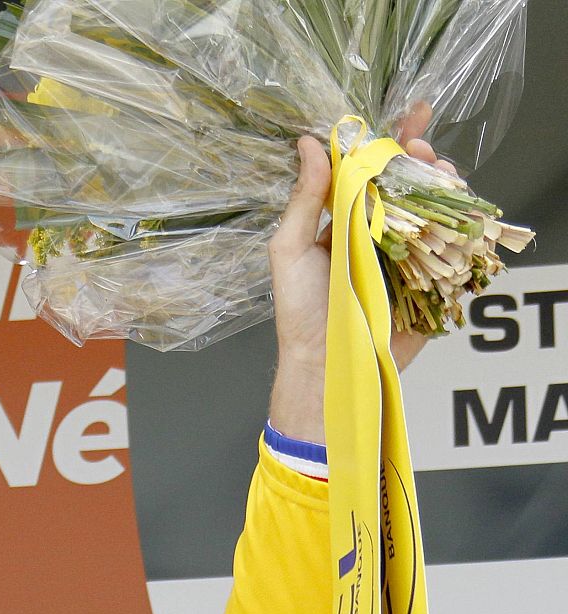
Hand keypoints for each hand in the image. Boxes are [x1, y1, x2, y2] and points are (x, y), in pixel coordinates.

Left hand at [266, 103, 456, 442]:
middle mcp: (376, 232)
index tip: (412, 113)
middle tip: (421, 146)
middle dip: (420, 158)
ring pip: (435, 208)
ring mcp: (406, 254)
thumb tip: (310, 145)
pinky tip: (456, 207)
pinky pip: (452, 244)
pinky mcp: (428, 279)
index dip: (390, 142)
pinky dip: (460, 223)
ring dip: (442, 183)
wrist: (325, 364)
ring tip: (438, 170)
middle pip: (409, 183)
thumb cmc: (300, 311)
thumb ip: (303, 199)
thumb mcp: (289, 250)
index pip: (370, 171)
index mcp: (344, 220)